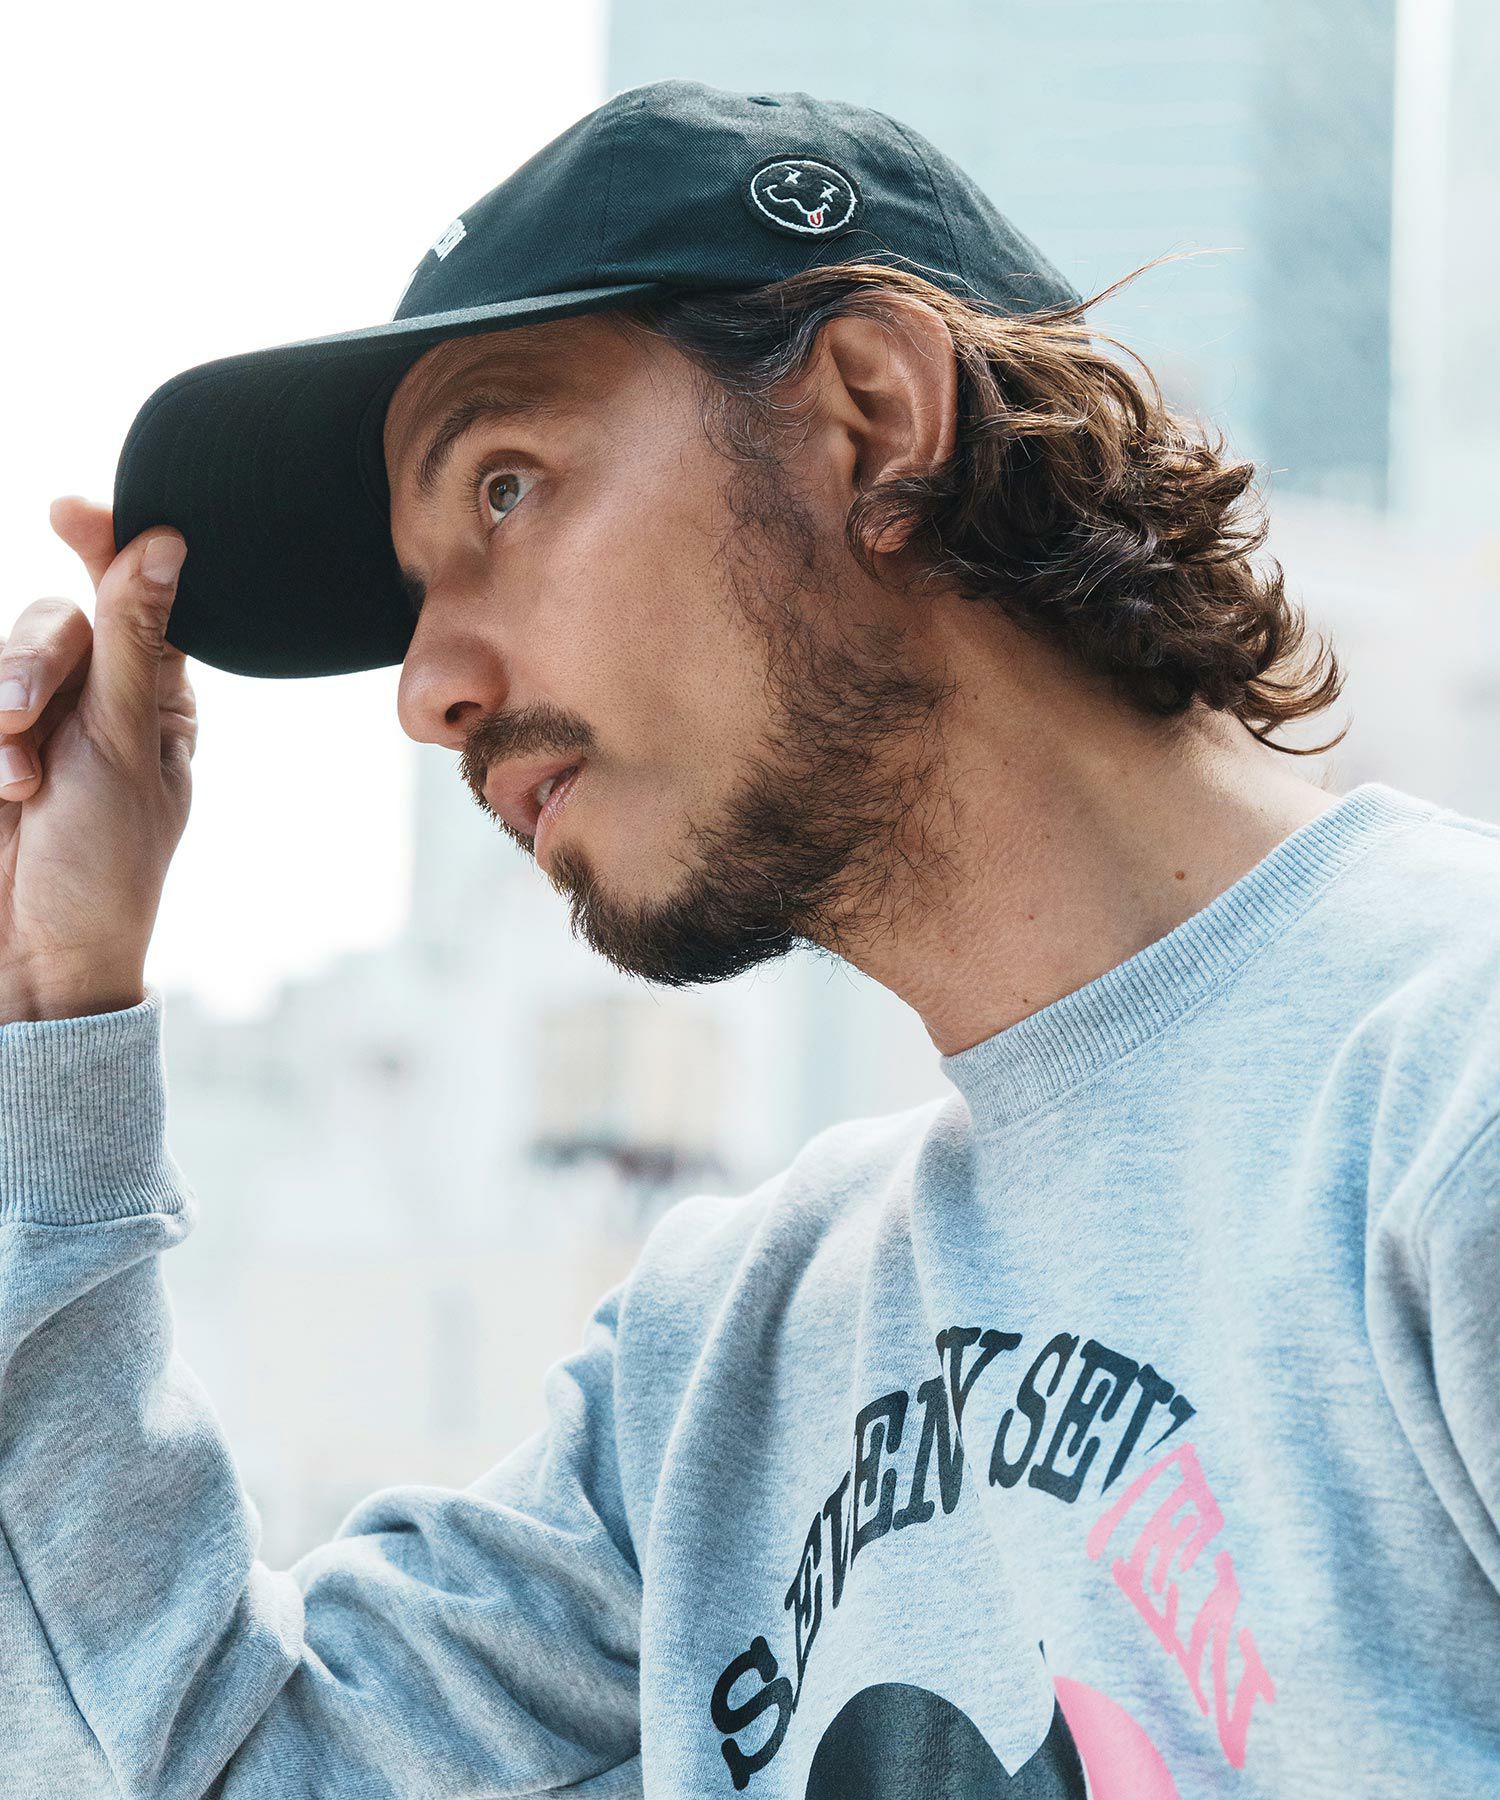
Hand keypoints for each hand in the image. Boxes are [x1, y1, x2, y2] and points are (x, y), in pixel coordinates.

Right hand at [0, 497, 196, 1022]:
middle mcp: (93, 699)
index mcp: (155, 697)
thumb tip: (169, 542)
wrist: (31, 957)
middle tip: (22, 715)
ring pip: (5, 655)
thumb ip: (136, 644)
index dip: (106, 543)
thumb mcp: (126, 749)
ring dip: (2, 706)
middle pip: (53, 619)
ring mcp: (32, 723)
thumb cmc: (103, 867)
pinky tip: (0, 789)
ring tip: (13, 779)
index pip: (136, 596)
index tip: (69, 509)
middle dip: (32, 661)